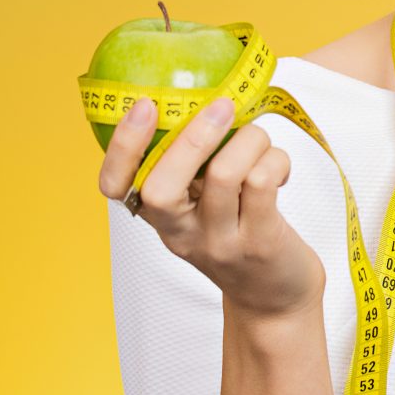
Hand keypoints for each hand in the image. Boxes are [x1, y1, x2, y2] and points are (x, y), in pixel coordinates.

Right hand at [98, 95, 326, 320]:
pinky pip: (263, 183)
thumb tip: (208, 96)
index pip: (114, 187)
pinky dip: (276, 160)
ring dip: (251, 140)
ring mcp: (219, 242)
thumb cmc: (240, 232)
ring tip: (260, 141)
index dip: (123, 146)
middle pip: (162, 187)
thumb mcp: (205, 205)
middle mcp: (181, 233)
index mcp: (160, 216)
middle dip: (194, 137)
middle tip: (222, 105)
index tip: (145, 105)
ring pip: (225, 174)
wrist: (275, 299)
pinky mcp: (259, 244)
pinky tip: (280, 167)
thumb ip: (196, 164)